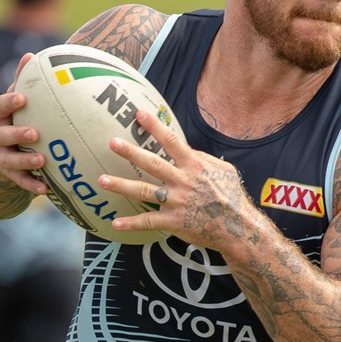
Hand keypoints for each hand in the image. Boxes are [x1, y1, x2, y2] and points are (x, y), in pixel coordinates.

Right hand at [0, 53, 49, 195]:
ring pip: (10, 161)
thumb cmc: (13, 117)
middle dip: (17, 134)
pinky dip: (32, 185)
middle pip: (2, 136)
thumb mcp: (14, 100)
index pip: (0, 107)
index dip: (9, 102)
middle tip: (34, 133)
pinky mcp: (9, 174)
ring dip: (25, 161)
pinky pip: (20, 182)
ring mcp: (1, 156)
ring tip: (42, 160)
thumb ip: (22, 80)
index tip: (21, 98)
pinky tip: (47, 189)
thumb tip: (31, 54)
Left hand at [95, 109, 257, 251]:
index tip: (139, 114)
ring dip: (121, 185)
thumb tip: (186, 150)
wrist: (238, 226)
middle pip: (152, 163)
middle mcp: (183, 181)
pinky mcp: (174, 222)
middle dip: (131, 152)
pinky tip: (115, 223)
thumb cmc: (232, 195)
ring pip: (144, 192)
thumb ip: (203, 158)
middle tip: (113, 142)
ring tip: (102, 179)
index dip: (155, 127)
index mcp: (195, 165)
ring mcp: (177, 202)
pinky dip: (131, 223)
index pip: (172, 141)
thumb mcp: (224, 169)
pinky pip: (148, 222)